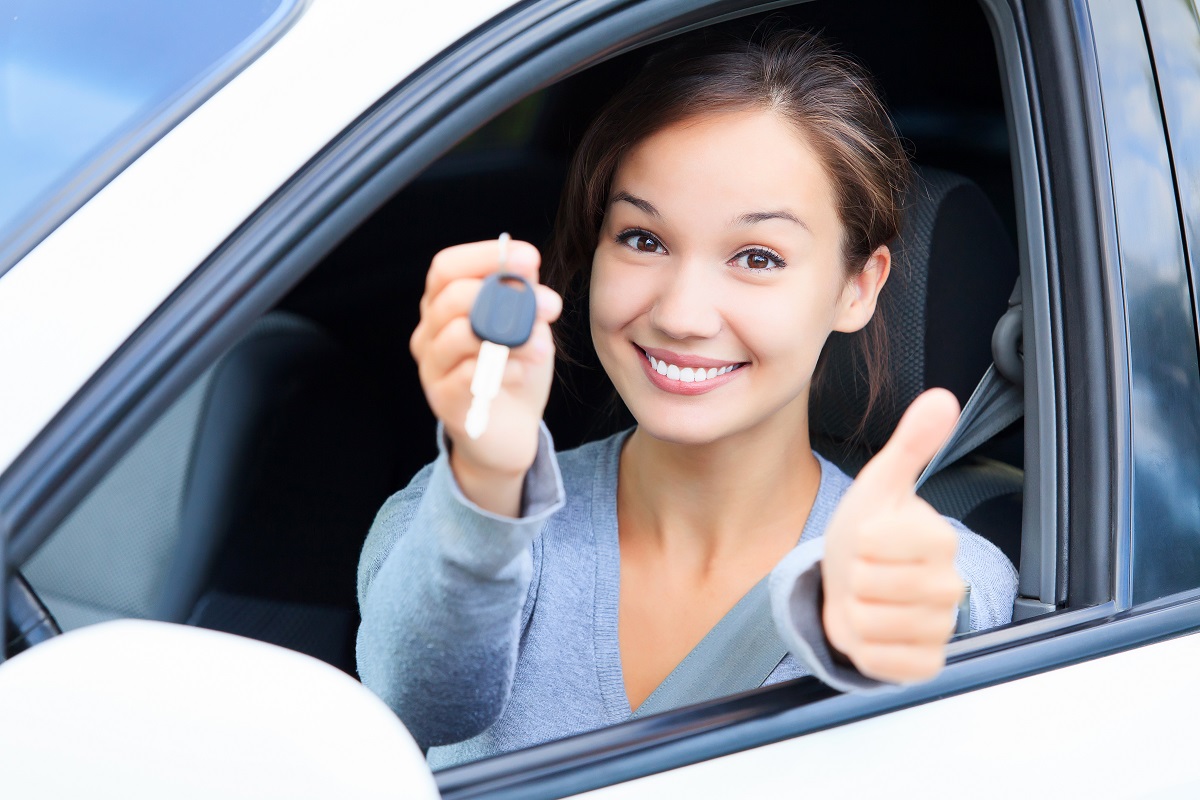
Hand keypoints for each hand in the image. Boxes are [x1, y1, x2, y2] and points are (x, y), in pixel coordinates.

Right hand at [409, 240, 562, 513]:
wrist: (511, 433)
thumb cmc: (514, 372)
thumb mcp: (526, 327)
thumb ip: (523, 297)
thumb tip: (526, 265)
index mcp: (444, 307)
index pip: (446, 268)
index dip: (484, 256)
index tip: (526, 257)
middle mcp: (430, 334)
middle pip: (450, 297)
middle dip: (504, 295)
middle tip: (548, 304)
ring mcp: (433, 368)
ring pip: (456, 334)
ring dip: (508, 334)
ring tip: (538, 345)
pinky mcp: (444, 401)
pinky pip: (467, 374)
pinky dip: (502, 368)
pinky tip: (520, 372)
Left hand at [820, 388, 965, 682]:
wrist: (853, 580)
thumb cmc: (868, 530)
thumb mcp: (880, 483)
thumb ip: (911, 442)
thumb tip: (942, 397)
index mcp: (941, 539)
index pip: (874, 544)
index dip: (857, 541)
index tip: (869, 540)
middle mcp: (950, 588)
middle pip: (868, 585)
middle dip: (852, 577)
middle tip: (864, 570)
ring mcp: (939, 629)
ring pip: (868, 624)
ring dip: (853, 612)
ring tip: (865, 597)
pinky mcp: (924, 665)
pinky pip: (879, 662)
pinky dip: (862, 647)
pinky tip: (872, 628)